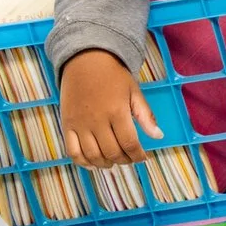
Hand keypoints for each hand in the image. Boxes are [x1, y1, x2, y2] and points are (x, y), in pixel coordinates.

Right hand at [59, 49, 161, 167]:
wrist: (85, 61)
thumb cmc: (114, 76)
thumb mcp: (134, 92)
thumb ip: (145, 115)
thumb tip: (158, 136)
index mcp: (117, 112)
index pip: (129, 143)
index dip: (138, 155)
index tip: (143, 158)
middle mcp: (97, 121)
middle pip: (111, 152)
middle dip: (124, 160)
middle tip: (130, 159)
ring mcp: (80, 124)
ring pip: (92, 155)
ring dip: (105, 164)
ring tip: (114, 163)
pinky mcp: (67, 125)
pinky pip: (72, 151)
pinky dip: (82, 162)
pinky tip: (93, 164)